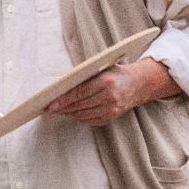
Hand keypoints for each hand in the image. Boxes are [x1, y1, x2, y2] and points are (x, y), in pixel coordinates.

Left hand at [46, 58, 180, 125]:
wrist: (139, 83)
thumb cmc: (115, 72)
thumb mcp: (101, 68)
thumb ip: (84, 76)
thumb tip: (61, 86)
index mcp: (106, 82)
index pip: (79, 93)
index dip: (63, 100)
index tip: (50, 105)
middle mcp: (110, 97)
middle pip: (79, 105)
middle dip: (63, 108)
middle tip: (50, 108)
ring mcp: (112, 109)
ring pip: (84, 115)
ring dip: (70, 113)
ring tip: (59, 110)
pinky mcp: (112, 117)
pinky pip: (91, 120)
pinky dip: (80, 117)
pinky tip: (72, 113)